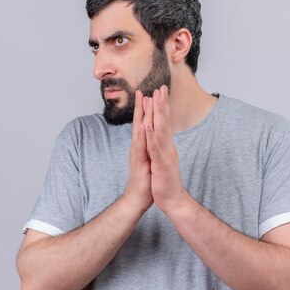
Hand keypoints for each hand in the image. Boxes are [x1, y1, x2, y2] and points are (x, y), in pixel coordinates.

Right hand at [122, 90, 153, 212]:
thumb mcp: (149, 162)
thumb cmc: (144, 183)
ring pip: (140, 129)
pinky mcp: (139, 161)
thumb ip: (149, 151)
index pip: (144, 125)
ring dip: (142, 114)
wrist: (137, 199)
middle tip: (143, 90)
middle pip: (140, 123)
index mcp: (142, 146)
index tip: (150, 97)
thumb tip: (152, 144)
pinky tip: (144, 123)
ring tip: (144, 99)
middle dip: (143, 107)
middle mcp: (138, 147)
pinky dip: (143, 133)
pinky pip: (142, 144)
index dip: (147, 111)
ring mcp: (137, 153)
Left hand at [142, 85, 187, 213]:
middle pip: (164, 122)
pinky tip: (148, 124)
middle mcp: (167, 147)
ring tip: (154, 99)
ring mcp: (165, 154)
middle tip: (161, 87)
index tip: (160, 93)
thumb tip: (162, 138)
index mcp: (166, 146)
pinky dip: (151, 135)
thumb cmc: (165, 181)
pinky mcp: (161, 163)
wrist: (172, 199)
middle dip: (162, 104)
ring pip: (161, 130)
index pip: (164, 123)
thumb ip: (162, 148)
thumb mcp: (162, 161)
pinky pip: (155, 147)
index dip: (162, 108)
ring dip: (158, 114)